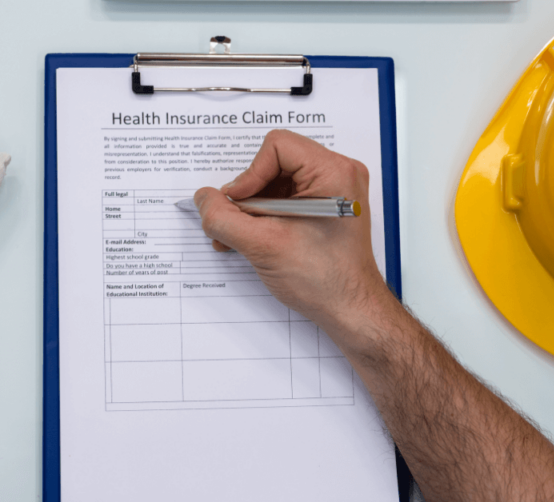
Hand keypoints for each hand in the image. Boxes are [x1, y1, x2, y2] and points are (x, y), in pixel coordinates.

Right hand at [194, 130, 392, 350]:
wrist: (350, 310)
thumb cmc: (326, 280)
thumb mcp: (262, 246)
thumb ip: (223, 219)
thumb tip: (204, 199)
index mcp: (333, 173)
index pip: (277, 146)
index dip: (250, 174)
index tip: (238, 203)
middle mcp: (338, 174)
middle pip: (274, 163)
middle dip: (248, 194)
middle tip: (236, 222)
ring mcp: (332, 191)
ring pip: (276, 182)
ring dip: (252, 208)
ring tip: (239, 236)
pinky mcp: (325, 206)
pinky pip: (285, 197)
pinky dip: (264, 216)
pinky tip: (250, 238)